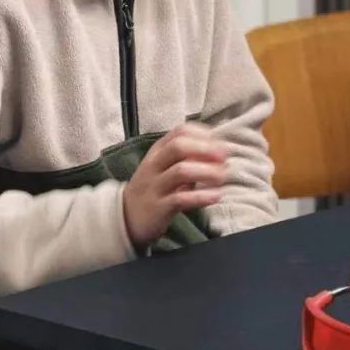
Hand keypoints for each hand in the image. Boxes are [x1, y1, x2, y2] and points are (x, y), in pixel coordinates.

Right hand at [122, 122, 228, 247]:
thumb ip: (187, 157)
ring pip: (180, 171)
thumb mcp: (165, 167)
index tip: (221, 145)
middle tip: (224, 159)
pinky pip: (180, 199)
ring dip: (206, 172)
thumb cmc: (154, 187)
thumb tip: (219, 151)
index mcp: (157, 151)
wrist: (125, 217)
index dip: (204, 135)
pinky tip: (215, 196)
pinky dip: (201, 196)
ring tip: (222, 178)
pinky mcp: (158, 208)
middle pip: (178, 147)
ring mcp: (154, 186)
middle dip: (205, 150)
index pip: (180, 131)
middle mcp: (154, 165)